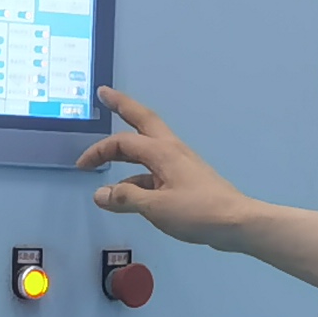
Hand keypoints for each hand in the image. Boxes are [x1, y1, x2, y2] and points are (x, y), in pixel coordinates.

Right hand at [73, 88, 254, 245]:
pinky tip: (127, 193)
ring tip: (105, 158)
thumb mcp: (156, 208)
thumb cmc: (197, 212)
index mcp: (163, 152)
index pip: (122, 143)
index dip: (99, 151)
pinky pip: (154, 170)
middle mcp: (171, 150)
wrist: (235, 223)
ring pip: (147, 147)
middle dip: (122, 106)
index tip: (82, 166)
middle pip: (142, 120)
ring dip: (126, 148)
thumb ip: (125, 199)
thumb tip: (100, 194)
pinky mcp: (185, 178)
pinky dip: (137, 176)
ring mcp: (180, 163)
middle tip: (104, 94)